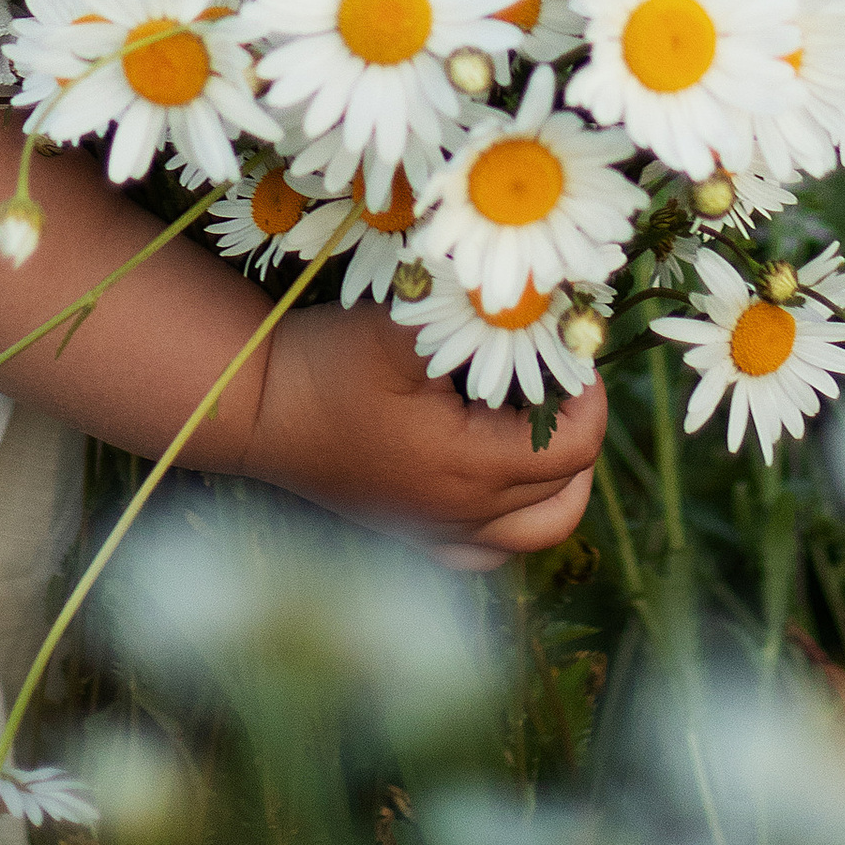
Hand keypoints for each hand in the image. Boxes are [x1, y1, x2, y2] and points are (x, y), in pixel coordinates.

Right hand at [240, 294, 605, 563]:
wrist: (256, 410)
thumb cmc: (327, 367)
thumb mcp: (399, 326)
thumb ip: (469, 311)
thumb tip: (533, 292)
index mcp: (473, 468)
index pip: (574, 448)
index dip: (588, 396)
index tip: (571, 350)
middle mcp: (463, 515)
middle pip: (563, 491)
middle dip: (577, 433)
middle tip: (562, 382)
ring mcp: (436, 532)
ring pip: (533, 534)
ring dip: (556, 486)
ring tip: (544, 431)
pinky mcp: (409, 533)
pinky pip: (485, 552)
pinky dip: (508, 522)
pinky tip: (495, 480)